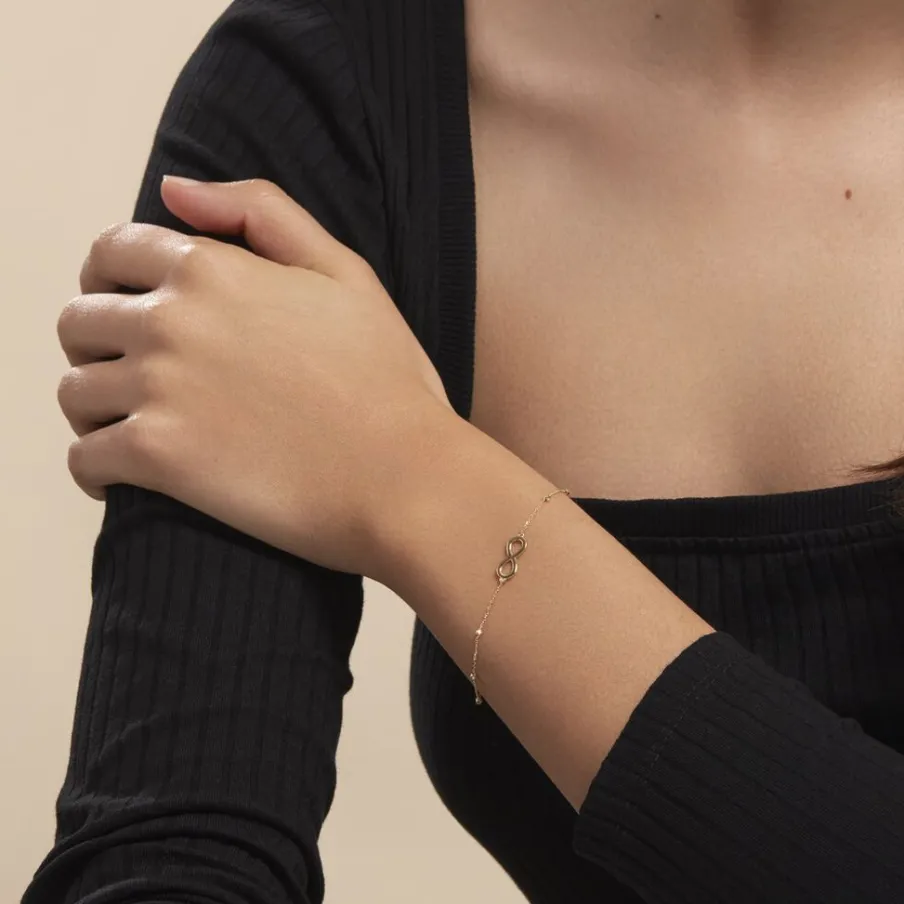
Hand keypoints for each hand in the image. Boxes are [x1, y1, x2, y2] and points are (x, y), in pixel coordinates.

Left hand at [57, 176, 456, 576]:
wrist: (405, 477)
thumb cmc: (387, 380)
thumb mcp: (346, 273)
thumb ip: (262, 214)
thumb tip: (174, 189)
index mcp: (213, 269)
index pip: (112, 252)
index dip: (109, 280)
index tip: (126, 310)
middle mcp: (172, 320)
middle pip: (80, 322)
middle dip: (97, 345)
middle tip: (131, 377)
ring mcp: (159, 389)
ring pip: (73, 391)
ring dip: (94, 410)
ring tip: (128, 430)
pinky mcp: (158, 458)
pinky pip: (83, 458)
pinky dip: (93, 470)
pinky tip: (122, 480)